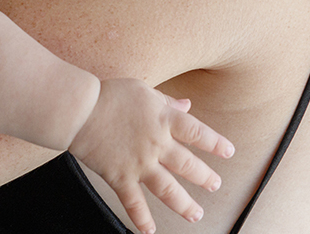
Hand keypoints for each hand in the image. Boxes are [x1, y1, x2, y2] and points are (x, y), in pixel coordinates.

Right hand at [68, 78, 233, 233]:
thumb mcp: (143, 90)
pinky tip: (149, 230)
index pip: (197, 132)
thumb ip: (166, 101)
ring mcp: (139, 163)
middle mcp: (156, 144)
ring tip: (196, 214)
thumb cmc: (110, 95)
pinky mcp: (120, 177)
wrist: (80, 110)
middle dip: (205, 178)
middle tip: (215, 186)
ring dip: (184, 204)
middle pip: (187, 165)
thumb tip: (187, 105)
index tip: (228, 152)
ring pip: (168, 189)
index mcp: (163, 119)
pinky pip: (134, 202)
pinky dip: (141, 218)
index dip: (215, 143)